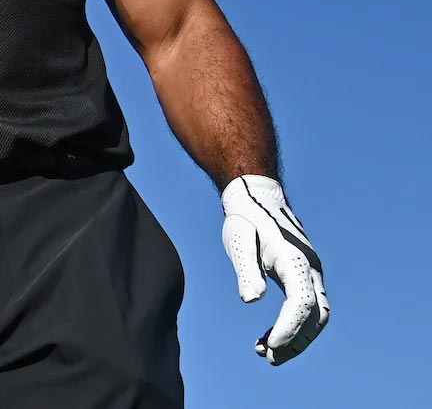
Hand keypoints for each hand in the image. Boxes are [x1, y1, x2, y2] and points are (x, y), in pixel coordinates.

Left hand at [221, 175, 329, 364]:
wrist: (256, 196)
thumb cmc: (245, 219)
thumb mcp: (238, 241)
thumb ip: (246, 271)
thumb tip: (251, 300)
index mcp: (295, 260)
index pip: (302, 303)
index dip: (290, 328)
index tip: (271, 347)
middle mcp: (310, 268)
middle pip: (315, 315)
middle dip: (296, 340)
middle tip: (268, 357)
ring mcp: (311, 272)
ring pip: (315, 314)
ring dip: (296, 337)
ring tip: (266, 352)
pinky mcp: (304, 274)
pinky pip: (307, 306)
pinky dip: (294, 325)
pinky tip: (269, 336)